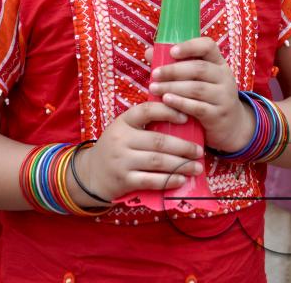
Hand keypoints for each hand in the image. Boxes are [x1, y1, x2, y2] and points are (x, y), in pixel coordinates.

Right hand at [76, 102, 203, 202]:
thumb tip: (179, 115)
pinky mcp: (124, 180)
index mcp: (123, 122)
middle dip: (183, 147)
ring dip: (181, 165)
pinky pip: (151, 180)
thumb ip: (144, 123)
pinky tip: (181, 179)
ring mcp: (122, 160)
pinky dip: (168, 180)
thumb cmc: (115, 148)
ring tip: (196, 167)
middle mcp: (121, 139)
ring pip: (158, 161)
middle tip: (199, 151)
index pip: (146, 111)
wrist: (91, 173)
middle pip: (158, 141)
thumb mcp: (123, 129)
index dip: (167, 112)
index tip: (186, 117)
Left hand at [146, 37, 254, 152]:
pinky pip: (198, 108)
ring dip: (172, 87)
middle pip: (199, 69)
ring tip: (154, 88)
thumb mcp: (197, 78)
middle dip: (173, 70)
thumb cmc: (206, 96)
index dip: (190, 47)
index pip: (208, 46)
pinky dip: (180, 103)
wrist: (231, 126)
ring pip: (197, 88)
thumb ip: (175, 65)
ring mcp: (224, 97)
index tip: (171, 51)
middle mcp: (224, 77)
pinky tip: (166, 101)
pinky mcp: (218, 115)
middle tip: (154, 74)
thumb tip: (149, 53)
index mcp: (218, 63)